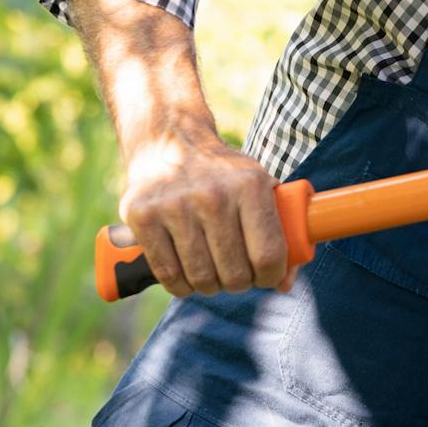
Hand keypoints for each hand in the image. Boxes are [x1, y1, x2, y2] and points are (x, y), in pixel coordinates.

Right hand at [117, 128, 295, 298]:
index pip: (268, 254)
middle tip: (238, 276)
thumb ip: (280, 230)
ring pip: (201, 277)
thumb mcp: (260, 185)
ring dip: (211, 286)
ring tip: (214, 276)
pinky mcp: (142, 217)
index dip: (271, 276)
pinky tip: (188, 278)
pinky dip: (181, 286)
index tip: (267, 277)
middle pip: (235, 272)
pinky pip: (167, 274)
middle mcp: (212, 196)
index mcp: (250, 186)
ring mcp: (174, 207)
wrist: (169, 140)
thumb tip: (285, 284)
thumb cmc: (224, 174)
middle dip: (241, 283)